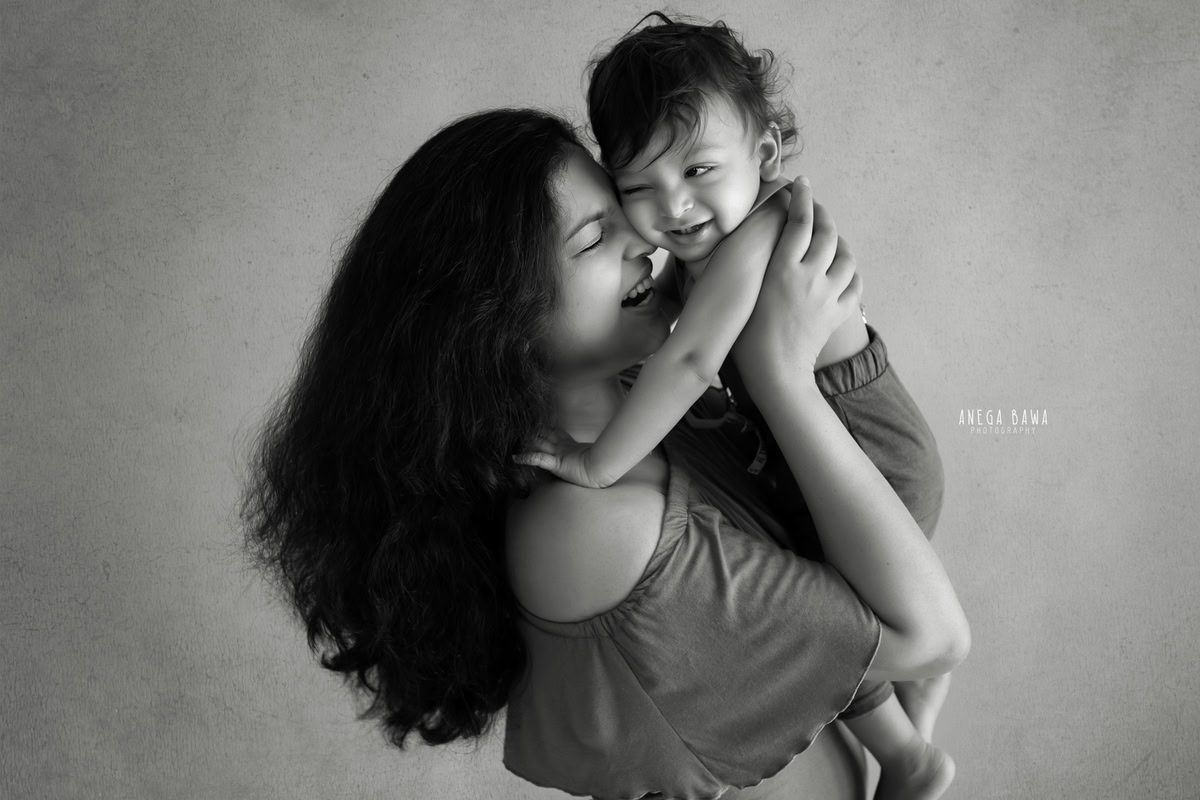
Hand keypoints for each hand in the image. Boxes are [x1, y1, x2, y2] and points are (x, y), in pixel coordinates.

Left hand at [515, 429, 609, 488]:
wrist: (604, 470)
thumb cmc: (601, 466)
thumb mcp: (594, 457)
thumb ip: (589, 452)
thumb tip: (601, 448)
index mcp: (571, 445)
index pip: (555, 433)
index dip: (544, 429)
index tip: (534, 424)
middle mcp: (563, 447)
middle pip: (544, 435)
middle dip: (531, 430)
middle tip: (517, 425)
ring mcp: (559, 454)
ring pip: (539, 443)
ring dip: (526, 441)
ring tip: (512, 438)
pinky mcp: (556, 463)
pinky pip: (538, 459)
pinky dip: (526, 458)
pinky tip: (514, 458)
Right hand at [733, 176, 861, 396]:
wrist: (775, 372)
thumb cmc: (745, 337)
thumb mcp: (742, 293)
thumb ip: (750, 264)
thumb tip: (751, 238)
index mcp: (781, 268)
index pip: (799, 220)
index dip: (802, 197)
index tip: (801, 184)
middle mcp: (809, 276)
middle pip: (826, 232)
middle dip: (823, 212)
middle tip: (815, 206)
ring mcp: (827, 295)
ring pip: (845, 255)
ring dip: (839, 241)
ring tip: (830, 238)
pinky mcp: (838, 313)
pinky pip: (855, 284)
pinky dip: (851, 272)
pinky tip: (842, 270)